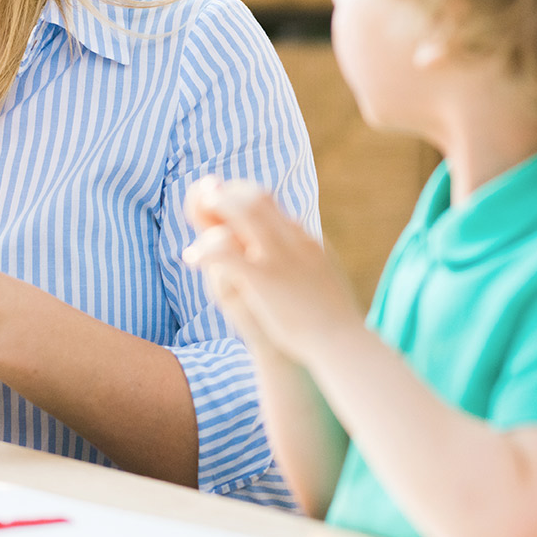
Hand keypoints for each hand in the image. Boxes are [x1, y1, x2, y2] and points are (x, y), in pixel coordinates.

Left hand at [184, 176, 363, 365]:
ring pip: (244, 211)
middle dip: (228, 192)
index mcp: (305, 240)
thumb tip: (298, 228)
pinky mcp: (264, 278)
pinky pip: (226, 252)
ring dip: (217, 205)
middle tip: (206, 196)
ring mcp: (279, 257)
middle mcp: (293, 240)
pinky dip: (206, 250)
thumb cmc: (334, 317)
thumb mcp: (324, 271)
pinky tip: (192, 258)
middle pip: (257, 197)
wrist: (345, 344)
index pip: (270, 204)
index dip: (242, 195)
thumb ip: (309, 250)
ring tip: (198, 212)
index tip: (224, 198)